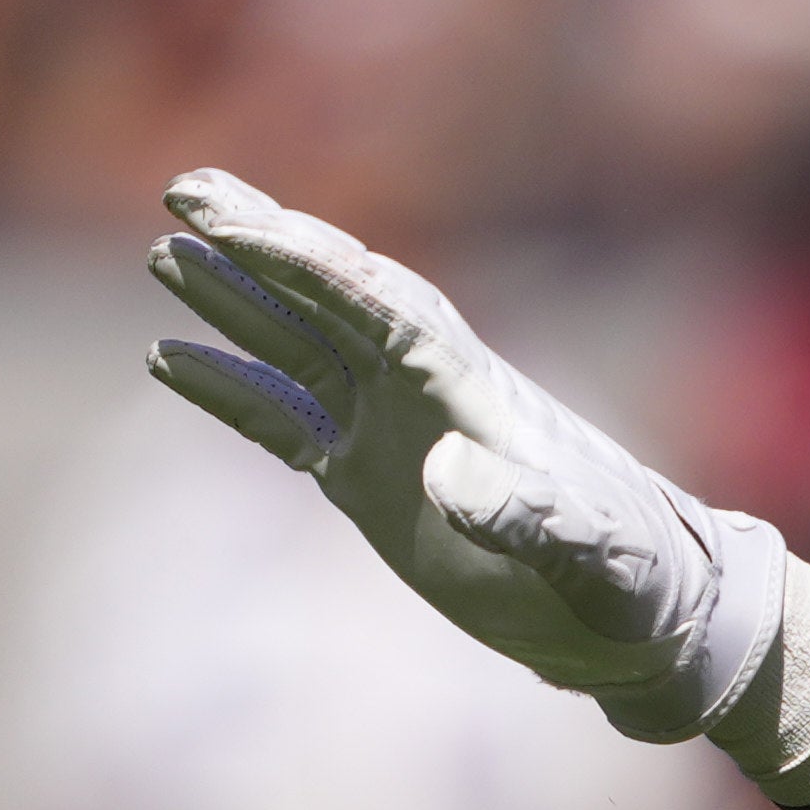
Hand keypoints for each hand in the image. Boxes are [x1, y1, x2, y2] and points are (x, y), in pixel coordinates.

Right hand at [139, 168, 784, 744]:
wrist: (644, 620)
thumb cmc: (631, 579)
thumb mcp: (591, 551)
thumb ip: (528, 514)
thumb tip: (448, 474)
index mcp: (472, 390)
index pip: (379, 302)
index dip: (308, 261)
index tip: (232, 219)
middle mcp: (426, 394)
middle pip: (333, 298)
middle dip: (262, 245)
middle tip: (183, 189)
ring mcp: (395, 432)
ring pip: (300, 346)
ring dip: (237, 301)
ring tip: (165, 253)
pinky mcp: (373, 480)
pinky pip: (286, 420)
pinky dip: (232, 390)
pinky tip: (170, 361)